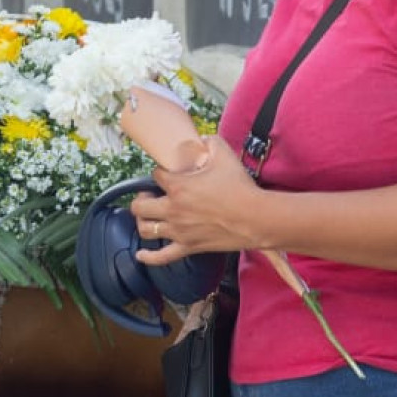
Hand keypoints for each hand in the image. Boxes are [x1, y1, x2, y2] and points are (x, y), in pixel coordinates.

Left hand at [130, 137, 261, 265]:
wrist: (256, 218)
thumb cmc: (240, 188)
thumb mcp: (224, 154)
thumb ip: (208, 142)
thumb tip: (201, 140)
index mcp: (178, 187)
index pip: (155, 176)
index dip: (160, 172)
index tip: (167, 173)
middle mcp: (173, 210)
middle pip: (140, 206)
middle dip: (141, 198)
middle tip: (149, 194)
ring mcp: (179, 231)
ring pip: (146, 229)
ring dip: (143, 222)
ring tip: (149, 216)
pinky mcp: (188, 247)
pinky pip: (161, 257)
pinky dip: (148, 257)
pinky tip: (140, 254)